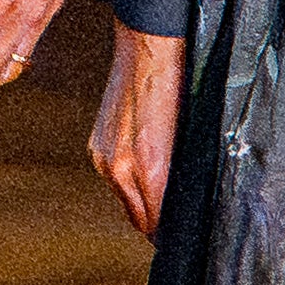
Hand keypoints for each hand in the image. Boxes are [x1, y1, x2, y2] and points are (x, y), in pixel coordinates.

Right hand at [90, 22, 184, 233]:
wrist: (147, 47)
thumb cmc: (179, 86)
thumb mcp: (189, 138)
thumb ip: (182, 178)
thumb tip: (185, 206)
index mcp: (147, 166)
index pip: (156, 226)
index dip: (173, 235)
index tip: (187, 236)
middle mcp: (117, 167)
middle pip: (139, 221)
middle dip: (158, 225)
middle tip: (181, 224)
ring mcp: (102, 157)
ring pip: (126, 202)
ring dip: (144, 204)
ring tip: (166, 196)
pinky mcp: (95, 146)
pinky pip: (115, 181)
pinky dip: (131, 184)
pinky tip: (147, 171)